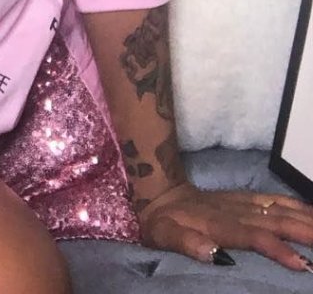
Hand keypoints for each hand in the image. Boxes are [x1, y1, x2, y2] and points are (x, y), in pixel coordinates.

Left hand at [138, 181, 312, 271]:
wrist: (159, 192)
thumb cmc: (162, 222)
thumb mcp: (163, 235)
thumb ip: (186, 243)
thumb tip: (212, 254)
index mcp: (218, 224)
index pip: (252, 236)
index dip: (276, 248)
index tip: (300, 263)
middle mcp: (235, 211)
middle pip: (274, 221)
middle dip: (303, 232)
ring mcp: (241, 202)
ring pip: (278, 209)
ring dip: (304, 217)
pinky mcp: (243, 198)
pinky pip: (273, 199)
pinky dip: (294, 204)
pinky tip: (310, 210)